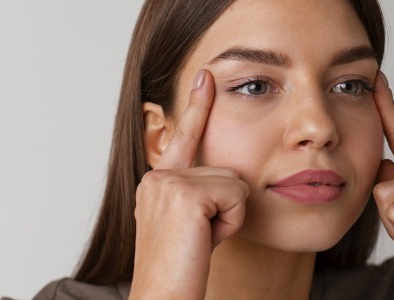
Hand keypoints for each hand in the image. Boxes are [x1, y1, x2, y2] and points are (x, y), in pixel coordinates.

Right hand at [129, 70, 248, 298]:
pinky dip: (231, 222)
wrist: (164, 296)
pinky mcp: (185, 193)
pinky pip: (236, 196)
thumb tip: (228, 181)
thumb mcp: (188, 225)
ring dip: (228, 216)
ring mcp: (168, 182)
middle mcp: (158, 177)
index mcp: (157, 183)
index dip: (196, 107)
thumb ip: (197, 195)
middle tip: (200, 237)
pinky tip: (205, 239)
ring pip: (234, 183)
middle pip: (225, 170)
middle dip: (226, 207)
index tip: (205, 76)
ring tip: (200, 240)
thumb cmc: (179, 268)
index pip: (182, 137)